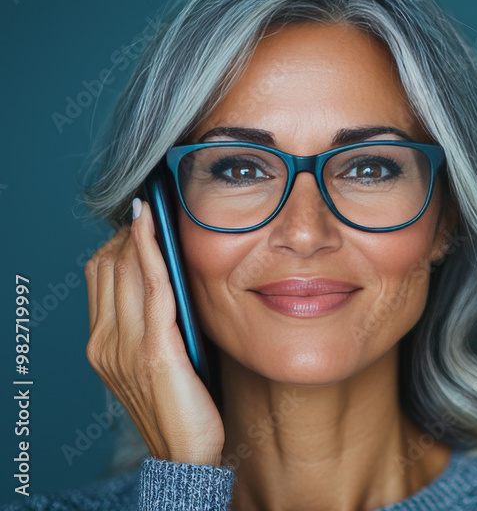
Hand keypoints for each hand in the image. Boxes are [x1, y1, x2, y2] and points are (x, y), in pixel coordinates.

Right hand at [85, 199, 224, 465]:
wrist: (188, 457)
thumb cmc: (185, 408)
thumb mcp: (164, 358)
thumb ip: (158, 324)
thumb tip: (173, 280)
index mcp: (103, 346)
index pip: (101, 277)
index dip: (120, 243)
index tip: (141, 220)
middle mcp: (106, 344)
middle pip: (108, 268)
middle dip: (129, 234)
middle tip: (152, 208)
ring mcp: (125, 348)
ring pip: (125, 272)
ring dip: (139, 235)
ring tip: (154, 208)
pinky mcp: (154, 351)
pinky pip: (152, 288)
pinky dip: (150, 252)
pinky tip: (153, 227)